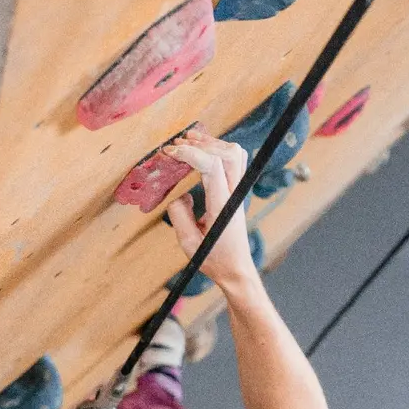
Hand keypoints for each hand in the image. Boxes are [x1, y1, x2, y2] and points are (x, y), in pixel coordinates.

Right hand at [163, 129, 258, 290]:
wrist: (235, 268)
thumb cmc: (213, 258)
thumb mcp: (188, 243)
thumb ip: (179, 215)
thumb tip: (179, 194)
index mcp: (222, 205)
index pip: (213, 165)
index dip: (190, 153)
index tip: (170, 153)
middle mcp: (234, 194)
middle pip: (228, 153)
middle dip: (201, 143)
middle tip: (177, 144)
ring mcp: (239, 191)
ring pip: (235, 153)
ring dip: (212, 143)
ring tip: (189, 140)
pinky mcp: (237, 191)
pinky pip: (236, 161)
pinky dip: (219, 150)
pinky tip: (203, 150)